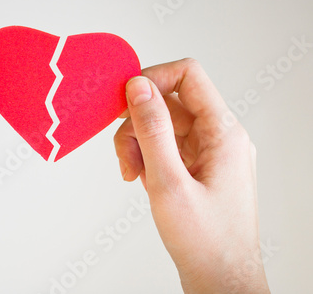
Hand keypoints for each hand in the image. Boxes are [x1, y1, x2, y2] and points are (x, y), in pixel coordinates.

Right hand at [114, 59, 269, 292]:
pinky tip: (143, 181)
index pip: (188, 75)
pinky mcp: (197, 167)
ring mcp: (208, 153)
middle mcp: (219, 136)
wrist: (220, 280)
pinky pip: (166, 148)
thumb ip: (152, 129)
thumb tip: (139, 87)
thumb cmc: (205, 241)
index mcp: (223, 131)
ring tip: (133, 176)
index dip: (153, 78)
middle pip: (168, 104)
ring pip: (163, 127)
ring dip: (139, 145)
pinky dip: (147, 159)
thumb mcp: (169, 182)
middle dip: (137, 126)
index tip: (124, 100)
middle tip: (125, 158)